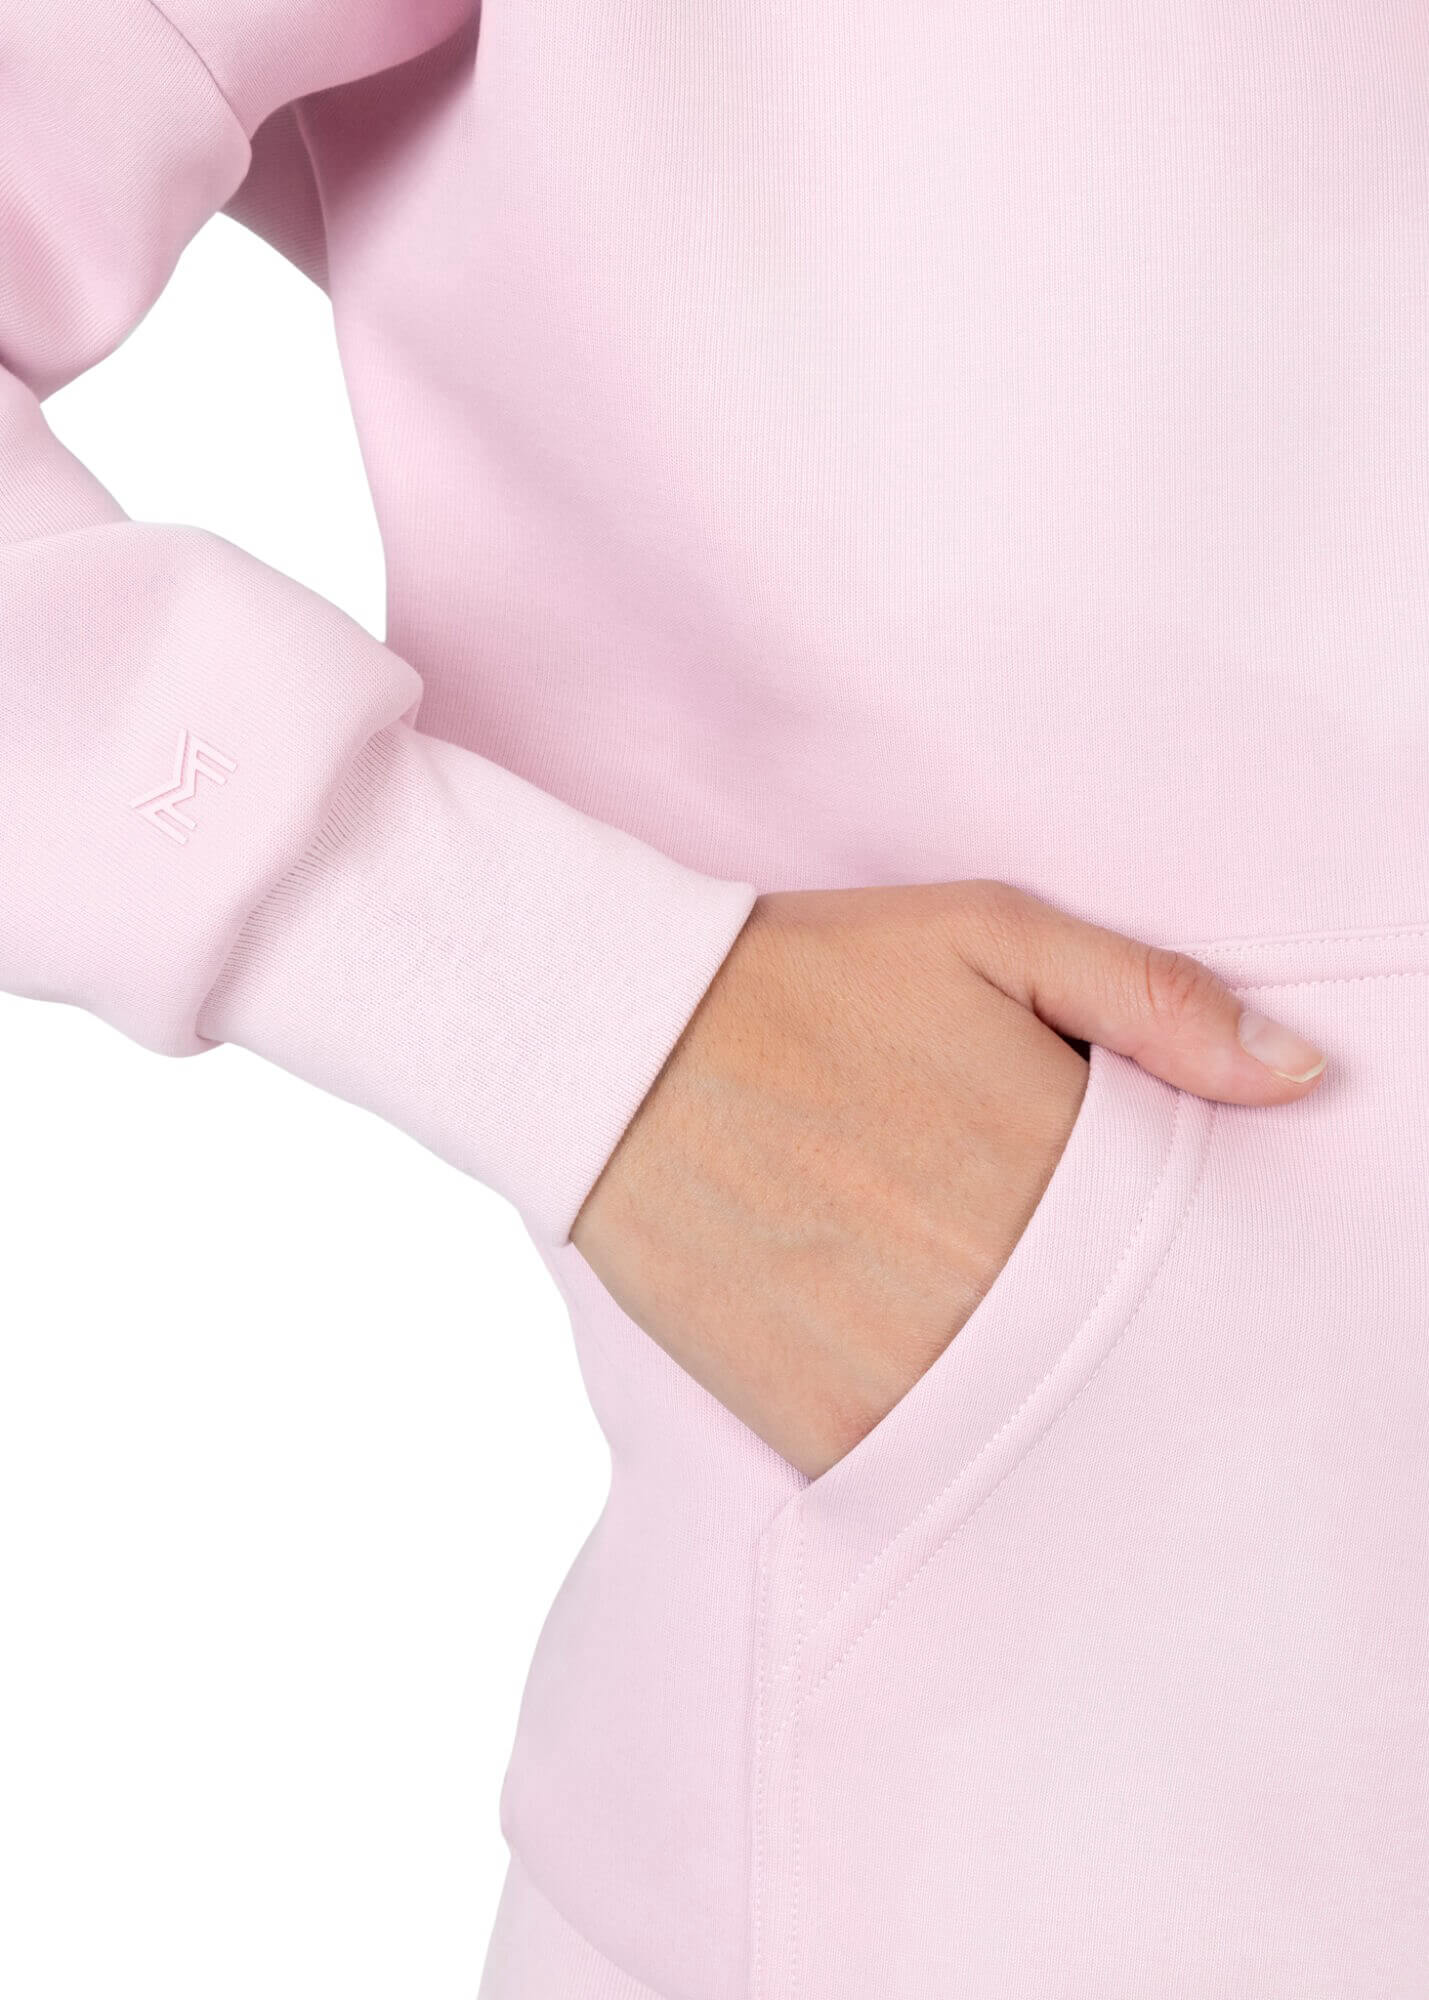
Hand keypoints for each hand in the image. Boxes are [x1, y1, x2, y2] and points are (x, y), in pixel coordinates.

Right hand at [570, 882, 1326, 1478]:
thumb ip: (1154, 1000)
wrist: (617, 1049)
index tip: (1136, 1210)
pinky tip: (910, 1343)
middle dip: (1110, 1304)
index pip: (1197, 1243)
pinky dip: (949, 1424)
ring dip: (1037, 1373)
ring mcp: (915, 1371)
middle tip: (1034, 1244)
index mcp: (1060, 1160)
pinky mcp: (831, 1429)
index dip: (1183, 1234)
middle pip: (1128, 1339)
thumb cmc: (807, 978)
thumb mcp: (989, 934)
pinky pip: (939, 1465)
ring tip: (960, 1283)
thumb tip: (1298, 1078)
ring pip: (1045, 1414)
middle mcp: (1001, 1283)